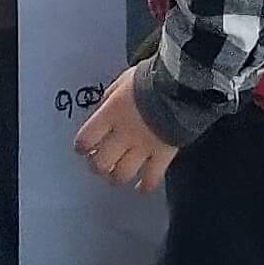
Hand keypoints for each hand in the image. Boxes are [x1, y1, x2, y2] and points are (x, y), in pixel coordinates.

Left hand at [72, 68, 176, 193]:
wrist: (181, 85)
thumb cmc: (151, 78)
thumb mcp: (124, 80)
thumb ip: (111, 97)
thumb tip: (102, 109)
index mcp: (111, 114)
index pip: (86, 139)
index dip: (82, 147)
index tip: (83, 148)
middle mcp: (123, 134)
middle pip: (101, 163)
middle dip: (97, 165)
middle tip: (99, 163)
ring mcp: (143, 148)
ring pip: (121, 174)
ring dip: (116, 177)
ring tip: (117, 174)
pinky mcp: (162, 156)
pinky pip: (151, 179)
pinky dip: (144, 186)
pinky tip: (140, 187)